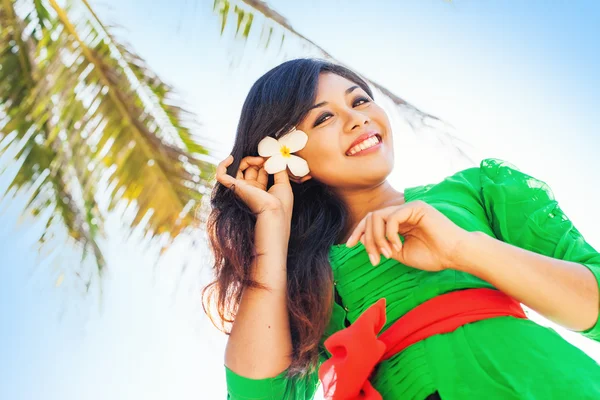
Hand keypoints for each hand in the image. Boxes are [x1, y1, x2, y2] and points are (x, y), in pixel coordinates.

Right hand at [216, 155, 294, 218]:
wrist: (274, 213)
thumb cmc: (280, 204)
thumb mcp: (283, 183)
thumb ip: (279, 169)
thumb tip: (274, 157)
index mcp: (260, 190)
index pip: (259, 171)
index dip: (264, 163)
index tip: (272, 160)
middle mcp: (249, 189)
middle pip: (248, 168)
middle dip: (256, 161)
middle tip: (265, 160)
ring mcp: (241, 188)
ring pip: (237, 169)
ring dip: (246, 160)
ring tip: (259, 160)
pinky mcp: (233, 187)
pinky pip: (221, 175)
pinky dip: (222, 165)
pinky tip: (231, 158)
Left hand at [345, 200, 470, 270]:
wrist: (455, 255)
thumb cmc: (433, 256)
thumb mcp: (401, 254)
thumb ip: (383, 246)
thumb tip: (363, 241)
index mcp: (399, 221)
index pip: (372, 221)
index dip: (359, 232)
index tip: (349, 246)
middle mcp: (402, 211)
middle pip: (371, 218)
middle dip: (367, 239)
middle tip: (374, 259)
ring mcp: (409, 207)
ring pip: (378, 216)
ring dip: (377, 239)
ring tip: (387, 254)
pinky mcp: (416, 207)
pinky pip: (392, 217)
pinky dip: (389, 234)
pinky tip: (397, 247)